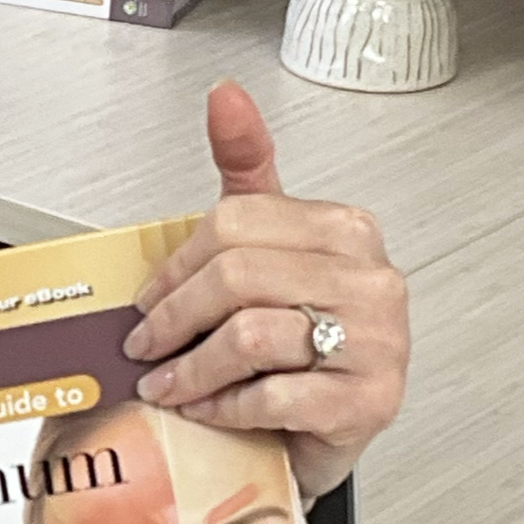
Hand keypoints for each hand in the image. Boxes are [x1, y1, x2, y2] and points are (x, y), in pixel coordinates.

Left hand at [125, 81, 408, 498]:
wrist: (327, 428)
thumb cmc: (297, 338)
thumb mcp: (266, 246)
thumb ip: (246, 169)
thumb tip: (225, 95)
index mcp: (345, 230)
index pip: (236, 224)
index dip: (176, 266)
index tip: (148, 300)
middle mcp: (371, 281)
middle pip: (237, 277)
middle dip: (174, 319)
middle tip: (145, 346)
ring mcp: (378, 342)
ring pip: (250, 336)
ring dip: (191, 369)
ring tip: (169, 384)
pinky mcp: (369, 401)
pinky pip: (274, 396)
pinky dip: (226, 407)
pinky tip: (211, 410)